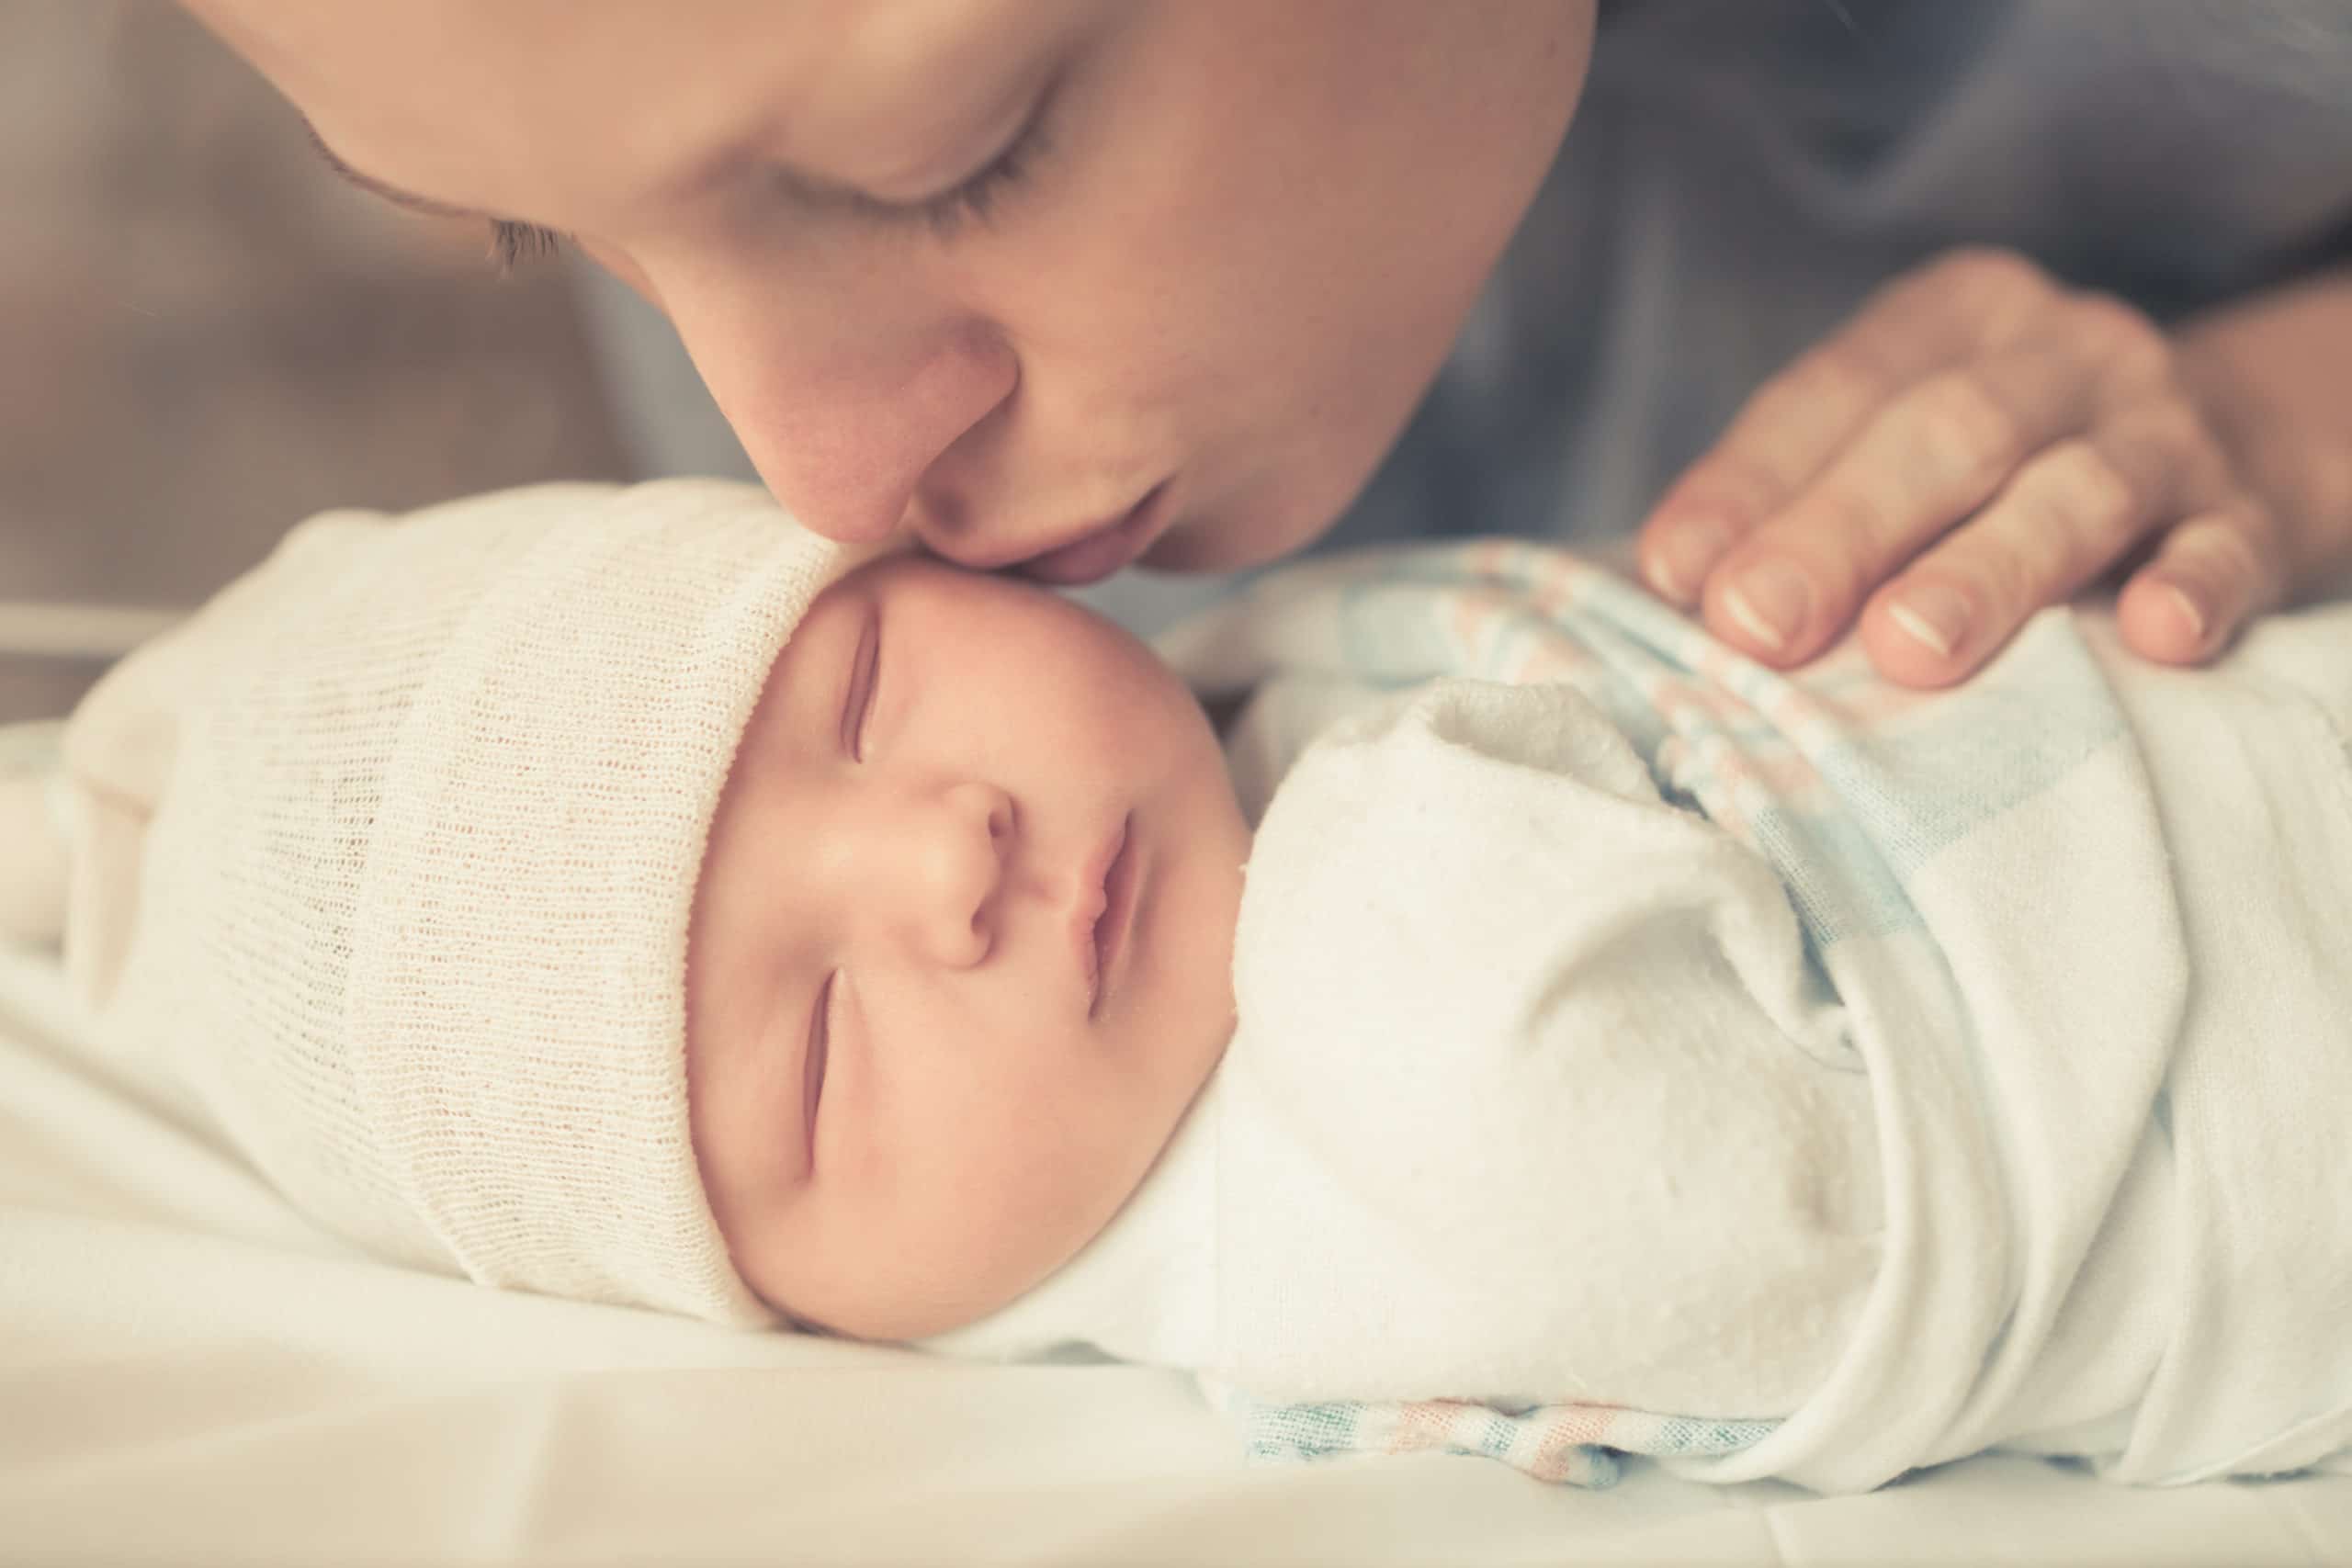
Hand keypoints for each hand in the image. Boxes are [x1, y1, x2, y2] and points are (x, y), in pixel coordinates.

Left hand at [1636, 248, 2292, 685]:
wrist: (2242, 443)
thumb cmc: (2011, 466)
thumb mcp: (1907, 438)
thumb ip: (1803, 495)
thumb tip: (1673, 592)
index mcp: (1953, 319)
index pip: (1834, 391)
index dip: (1750, 483)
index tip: (1677, 576)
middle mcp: (2062, 353)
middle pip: (1946, 432)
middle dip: (1842, 531)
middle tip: (1760, 625)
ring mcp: (2168, 428)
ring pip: (2076, 491)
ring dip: (1988, 571)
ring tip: (1909, 647)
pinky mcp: (2254, 510)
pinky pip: (2226, 545)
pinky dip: (2194, 585)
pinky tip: (2156, 634)